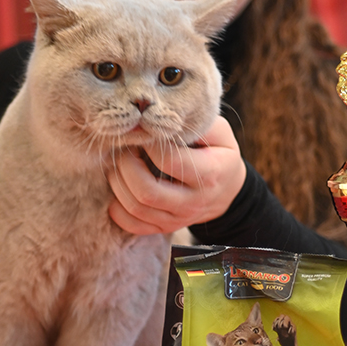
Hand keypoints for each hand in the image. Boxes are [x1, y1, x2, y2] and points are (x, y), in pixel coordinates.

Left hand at [106, 115, 246, 234]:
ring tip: (119, 165)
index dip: (149, 145)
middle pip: (146, 191)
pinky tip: (120, 188)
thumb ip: (195, 122)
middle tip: (124, 149)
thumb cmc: (218, 152)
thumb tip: (162, 117)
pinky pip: (133, 225)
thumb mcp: (218, 131)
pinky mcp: (165, 228)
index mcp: (210, 174)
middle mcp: (193, 201)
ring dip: (118, 184)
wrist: (228, 190)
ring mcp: (178, 219)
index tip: (145, 133)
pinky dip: (118, 208)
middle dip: (126, 166)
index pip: (169, 161)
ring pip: (136, 208)